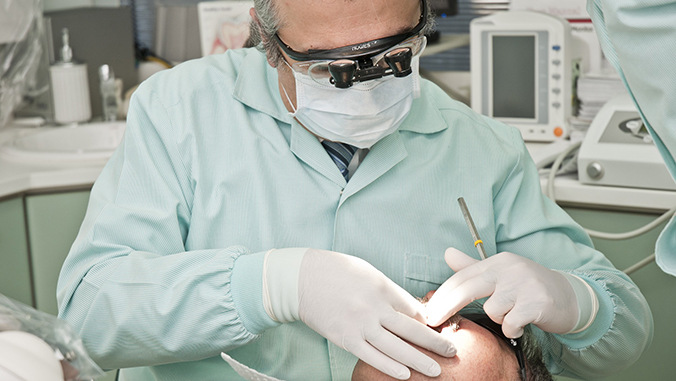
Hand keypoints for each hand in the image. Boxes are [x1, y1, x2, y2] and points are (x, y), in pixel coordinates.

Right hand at [298, 249, 455, 379]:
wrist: (301, 278)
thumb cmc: (336, 271)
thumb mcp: (368, 272)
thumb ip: (390, 291)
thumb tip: (411, 310)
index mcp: (382, 287)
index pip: (413, 309)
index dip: (430, 322)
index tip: (441, 330)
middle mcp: (374, 307)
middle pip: (411, 329)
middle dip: (434, 342)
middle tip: (452, 351)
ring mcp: (360, 324)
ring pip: (396, 347)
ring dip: (418, 360)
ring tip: (436, 370)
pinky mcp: (345, 338)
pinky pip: (371, 356)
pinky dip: (390, 366)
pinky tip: (405, 374)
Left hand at [425, 248, 578, 337]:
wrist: (568, 297)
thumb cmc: (528, 287)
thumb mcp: (500, 274)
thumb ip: (472, 267)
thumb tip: (447, 253)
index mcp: (498, 261)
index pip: (462, 277)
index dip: (442, 295)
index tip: (428, 311)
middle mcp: (510, 269)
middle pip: (468, 289)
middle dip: (447, 307)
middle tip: (434, 322)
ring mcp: (524, 284)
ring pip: (492, 310)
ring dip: (499, 319)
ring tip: (512, 315)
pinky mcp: (537, 302)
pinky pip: (510, 322)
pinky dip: (513, 329)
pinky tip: (521, 325)